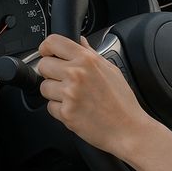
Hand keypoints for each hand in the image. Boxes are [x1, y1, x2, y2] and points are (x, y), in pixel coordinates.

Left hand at [38, 34, 156, 158]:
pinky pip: (50, 107)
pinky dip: (60, 110)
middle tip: (63, 80)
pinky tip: (76, 110)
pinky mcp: (66, 113)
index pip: (53, 42)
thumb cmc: (122, 102)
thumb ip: (90, 54)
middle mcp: (76, 74)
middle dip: (50, 73)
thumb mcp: (110, 69)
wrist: (128, 129)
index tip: (47, 53)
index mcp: (87, 60)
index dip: (46, 48)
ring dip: (54, 93)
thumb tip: (79, 41)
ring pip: (44, 87)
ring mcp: (70, 94)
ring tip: (74, 98)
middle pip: (43, 65)